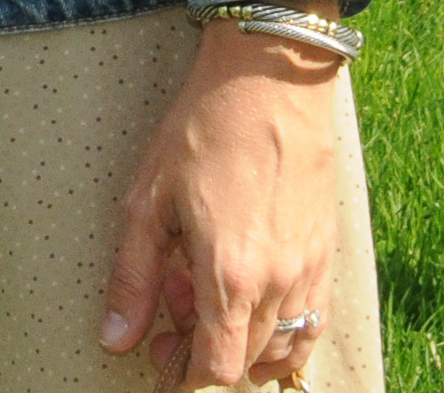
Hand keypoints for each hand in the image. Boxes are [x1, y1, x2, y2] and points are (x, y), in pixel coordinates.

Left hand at [101, 24, 346, 387]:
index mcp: (231, 275)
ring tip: (205, 303)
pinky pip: (313, 321)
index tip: (160, 363)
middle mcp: (279, 284)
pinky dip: (284, 331)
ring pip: (283, 346)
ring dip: (243, 344)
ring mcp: (309, 270)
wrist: (270, 80)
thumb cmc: (204, 131)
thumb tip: (116, 340)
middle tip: (167, 320)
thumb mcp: (149, 202)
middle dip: (203, 354)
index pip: (216, 367)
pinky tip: (252, 301)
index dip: (184, 377)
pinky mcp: (326, 253)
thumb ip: (133, 279)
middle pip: (246, 360)